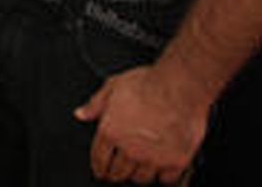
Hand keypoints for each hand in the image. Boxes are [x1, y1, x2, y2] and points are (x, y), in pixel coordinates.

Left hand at [75, 65, 208, 182]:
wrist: (180, 87)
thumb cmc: (149, 83)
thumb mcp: (113, 86)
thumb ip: (96, 103)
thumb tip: (81, 114)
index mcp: (111, 131)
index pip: (99, 159)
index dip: (98, 167)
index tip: (100, 171)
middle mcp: (129, 148)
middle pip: (118, 173)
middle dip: (115, 173)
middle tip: (117, 172)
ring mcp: (152, 158)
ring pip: (140, 179)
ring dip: (138, 175)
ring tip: (139, 169)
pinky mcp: (175, 161)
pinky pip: (166, 179)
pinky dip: (163, 176)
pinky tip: (162, 170)